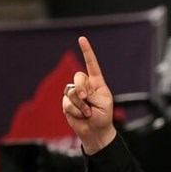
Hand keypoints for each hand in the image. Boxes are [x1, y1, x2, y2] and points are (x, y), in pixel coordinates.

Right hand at [62, 36, 116, 153]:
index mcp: (97, 82)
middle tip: (87, 99)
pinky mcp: (67, 103)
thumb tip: (77, 91)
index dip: (87, 51)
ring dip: (81, 105)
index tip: (81, 39)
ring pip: (71, 92)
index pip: (91, 64)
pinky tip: (81, 116)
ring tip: (88, 112)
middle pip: (78, 77)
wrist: (96, 131)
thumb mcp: (103, 102)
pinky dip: (76, 111)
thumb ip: (92, 93)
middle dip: (81, 89)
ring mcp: (74, 94)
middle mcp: (85, 86)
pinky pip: (67, 103)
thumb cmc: (103, 116)